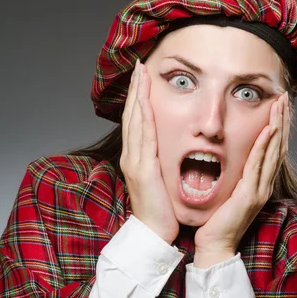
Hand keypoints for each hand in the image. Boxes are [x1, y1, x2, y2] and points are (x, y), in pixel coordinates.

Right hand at [120, 60, 178, 244]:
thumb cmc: (160, 207)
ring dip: (137, 94)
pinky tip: (144, 100)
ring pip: (135, 120)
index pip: (136, 120)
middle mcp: (131, 155)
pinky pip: (143, 136)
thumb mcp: (159, 178)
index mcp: (136, 157)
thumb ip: (159, 160)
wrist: (154, 232)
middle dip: (136, 88)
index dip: (138, 97)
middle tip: (139, 66)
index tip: (142, 78)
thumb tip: (165, 147)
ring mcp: (134, 160)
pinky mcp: (142, 168)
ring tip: (141, 73)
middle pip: (132, 114)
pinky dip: (143, 115)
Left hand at [193, 93, 289, 266]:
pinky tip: (267, 130)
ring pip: (273, 151)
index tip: (278, 105)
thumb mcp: (227, 191)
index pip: (272, 148)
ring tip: (280, 105)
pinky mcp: (250, 195)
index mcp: (259, 182)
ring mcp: (260, 189)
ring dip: (277, 126)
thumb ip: (233, 174)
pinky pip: (257, 165)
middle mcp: (264, 184)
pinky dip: (263, 146)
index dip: (277, 125)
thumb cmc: (217, 220)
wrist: (215, 245)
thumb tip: (228, 156)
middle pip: (278, 145)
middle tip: (284, 97)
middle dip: (282, 119)